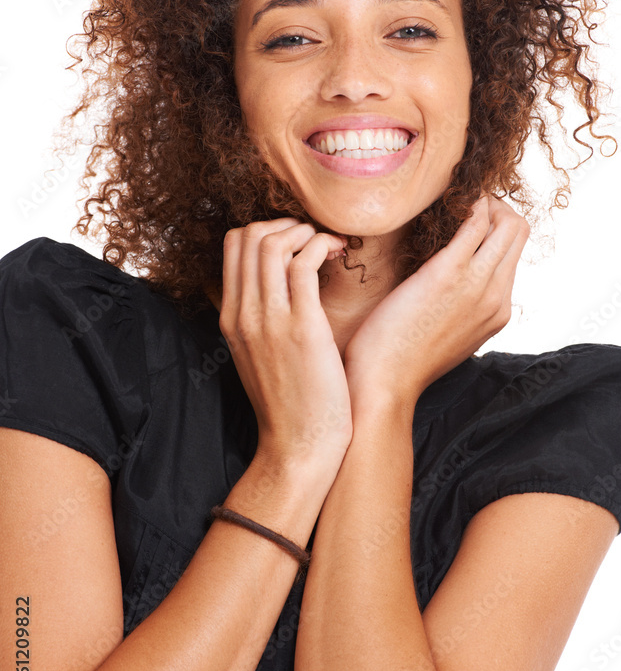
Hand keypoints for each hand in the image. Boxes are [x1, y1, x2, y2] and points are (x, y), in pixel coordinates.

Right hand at [217, 219, 352, 501]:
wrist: (299, 446)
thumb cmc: (294, 403)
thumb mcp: (262, 357)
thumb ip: (263, 320)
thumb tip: (283, 286)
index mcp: (231, 318)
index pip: (233, 245)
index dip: (268, 229)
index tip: (299, 243)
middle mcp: (243, 314)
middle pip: (248, 236)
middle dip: (286, 223)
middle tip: (315, 239)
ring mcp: (268, 321)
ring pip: (271, 242)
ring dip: (305, 231)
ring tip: (329, 246)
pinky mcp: (300, 328)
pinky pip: (302, 263)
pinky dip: (322, 245)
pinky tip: (339, 255)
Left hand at [343, 195, 529, 406]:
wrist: (385, 382)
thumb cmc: (402, 359)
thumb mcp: (447, 336)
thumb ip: (461, 309)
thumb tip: (450, 287)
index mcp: (498, 312)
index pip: (515, 253)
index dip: (496, 227)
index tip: (469, 218)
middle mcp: (498, 296)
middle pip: (518, 231)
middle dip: (495, 208)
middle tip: (461, 204)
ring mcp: (478, 284)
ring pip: (507, 222)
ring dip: (483, 202)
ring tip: (451, 201)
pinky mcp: (449, 273)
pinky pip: (476, 222)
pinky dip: (468, 204)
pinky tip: (442, 201)